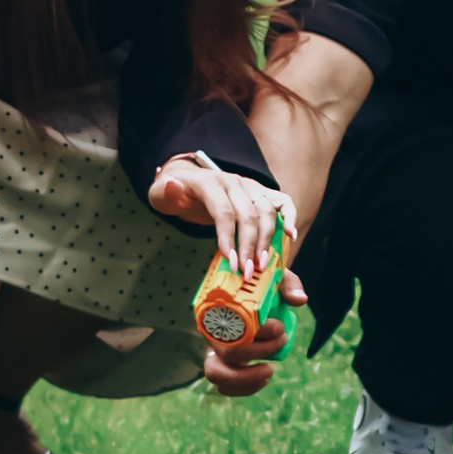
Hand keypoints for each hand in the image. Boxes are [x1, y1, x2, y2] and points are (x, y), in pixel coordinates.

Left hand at [150, 153, 287, 279]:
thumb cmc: (177, 195)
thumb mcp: (161, 195)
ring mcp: (251, 186)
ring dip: (268, 240)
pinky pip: (282, 201)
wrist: (191, 180)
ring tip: (262, 265)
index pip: (224, 211)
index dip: (229, 238)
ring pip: (267, 210)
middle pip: (249, 214)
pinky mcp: (261, 193)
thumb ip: (165, 193)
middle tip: (247, 272)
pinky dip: (290, 217)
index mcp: (210, 182)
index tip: (231, 263)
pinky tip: (291, 235)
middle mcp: (234, 182)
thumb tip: (173, 186)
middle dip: (250, 246)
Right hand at [198, 266, 306, 394]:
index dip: (256, 332)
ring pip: (215, 372)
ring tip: (269, 372)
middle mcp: (213, 330)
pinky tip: (263, 380)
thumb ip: (289, 285)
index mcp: (220, 307)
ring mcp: (215, 349)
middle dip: (257, 354)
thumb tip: (300, 301)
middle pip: (225, 352)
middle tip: (281, 344)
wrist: (255, 294)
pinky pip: (224, 385)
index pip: (231, 324)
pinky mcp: (222, 365)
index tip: (279, 327)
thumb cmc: (264, 286)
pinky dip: (243, 388)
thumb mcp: (277, 278)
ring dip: (244, 378)